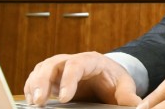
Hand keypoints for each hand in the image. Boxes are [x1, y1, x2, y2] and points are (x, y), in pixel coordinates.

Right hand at [23, 51, 141, 106]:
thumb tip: (134, 104)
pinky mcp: (52, 79)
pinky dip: (31, 88)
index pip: (77, 64)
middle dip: (43, 81)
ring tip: (32, 102)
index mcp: (91, 60)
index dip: (69, 79)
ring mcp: (60, 69)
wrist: (108, 76)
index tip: (65, 97)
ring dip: (34, 84)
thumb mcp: (124, 85)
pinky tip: (30, 100)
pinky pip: (37, 79)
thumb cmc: (114, 79)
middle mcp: (72, 61)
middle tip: (39, 100)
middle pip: (53, 64)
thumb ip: (127, 94)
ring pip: (42, 70)